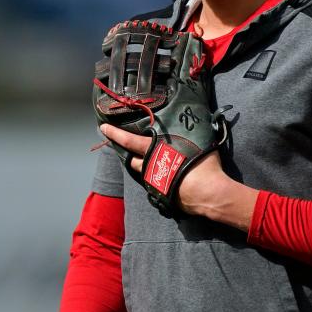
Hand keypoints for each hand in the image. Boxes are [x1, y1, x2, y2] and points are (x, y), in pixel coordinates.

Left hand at [99, 123, 238, 218]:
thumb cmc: (203, 164)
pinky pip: (155, 185)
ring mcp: (154, 183)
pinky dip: (157, 179)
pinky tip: (167, 177)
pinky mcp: (161, 196)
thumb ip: (189, 131)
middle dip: (129, 154)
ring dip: (143, 167)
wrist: (208, 194)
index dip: (114, 134)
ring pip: (142, 173)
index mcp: (154, 150)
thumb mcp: (196, 140)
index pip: (128, 140)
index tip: (103, 128)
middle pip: (132, 160)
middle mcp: (149, 167)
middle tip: (127, 148)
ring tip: (150, 163)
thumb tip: (196, 115)